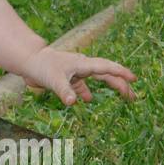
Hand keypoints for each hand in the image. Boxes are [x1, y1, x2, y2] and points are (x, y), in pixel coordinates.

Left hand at [14, 46, 136, 105]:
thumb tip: (73, 103)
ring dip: (110, 86)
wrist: (29, 61)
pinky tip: (89, 100)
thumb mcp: (54, 80)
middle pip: (106, 74)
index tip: (134, 78)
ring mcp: (76, 71)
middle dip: (121, 83)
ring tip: (123, 96)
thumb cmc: (43, 67)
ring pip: (97, 79)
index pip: (106, 67)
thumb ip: (64, 91)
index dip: (120, 72)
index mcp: (83, 64)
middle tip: (134, 96)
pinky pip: (82, 85)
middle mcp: (83, 66)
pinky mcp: (68, 77)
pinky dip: (87, 92)